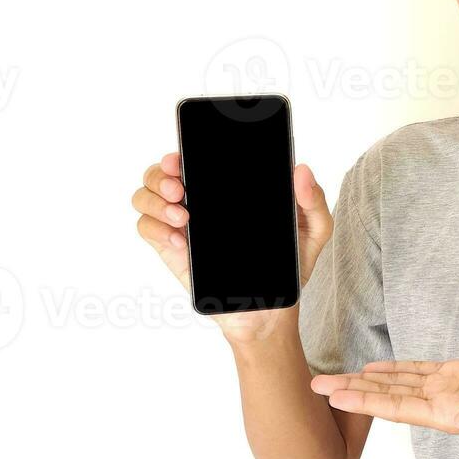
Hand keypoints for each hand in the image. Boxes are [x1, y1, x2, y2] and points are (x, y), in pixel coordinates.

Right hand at [131, 152, 333, 343]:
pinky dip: (155, 229)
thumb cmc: (290, 266)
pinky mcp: (173, 250)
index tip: (186, 156)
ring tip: (182, 216)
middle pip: (161, 171)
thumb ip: (313, 199)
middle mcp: (201, 201)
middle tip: (179, 187)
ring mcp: (183, 225)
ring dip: (154, 199)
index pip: (198, 156)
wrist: (272, 309)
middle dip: (162, 173)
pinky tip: (180, 241)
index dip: (185, 149)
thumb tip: (300, 169)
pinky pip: (146, 229)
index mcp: (229, 189)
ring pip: (145, 196)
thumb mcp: (314, 230)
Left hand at [310, 356, 458, 457]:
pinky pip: (419, 369)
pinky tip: (374, 366)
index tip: (338, 398)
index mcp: (451, 418)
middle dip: (353, 391)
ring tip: (335, 376)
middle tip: (316, 385)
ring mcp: (448, 388)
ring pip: (398, 382)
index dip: (368, 403)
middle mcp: (441, 404)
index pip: (399, 410)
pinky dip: (395, 368)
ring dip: (366, 380)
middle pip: (389, 397)